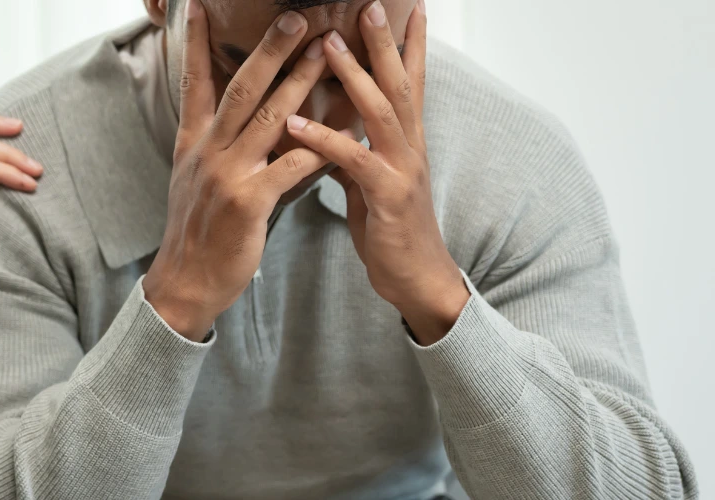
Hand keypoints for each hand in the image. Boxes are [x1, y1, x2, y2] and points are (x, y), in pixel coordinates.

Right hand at [142, 3, 330, 339]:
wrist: (186, 283)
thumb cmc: (198, 231)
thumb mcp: (193, 178)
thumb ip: (214, 142)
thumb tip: (236, 111)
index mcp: (193, 143)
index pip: (194, 82)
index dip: (195, 42)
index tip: (198, 5)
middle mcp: (207, 152)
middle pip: (241, 88)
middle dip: (269, 48)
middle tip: (296, 16)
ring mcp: (227, 176)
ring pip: (270, 117)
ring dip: (302, 80)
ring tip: (328, 51)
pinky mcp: (248, 203)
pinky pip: (290, 165)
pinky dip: (318, 145)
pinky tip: (343, 130)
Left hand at [284, 1, 466, 344]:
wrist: (418, 281)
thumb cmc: (392, 230)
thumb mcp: (371, 182)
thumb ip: (354, 151)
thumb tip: (333, 127)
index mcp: (406, 141)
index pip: (410, 81)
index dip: (408, 44)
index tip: (406, 7)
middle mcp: (410, 147)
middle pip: (399, 83)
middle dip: (383, 43)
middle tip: (369, 5)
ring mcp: (402, 170)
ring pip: (381, 112)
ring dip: (354, 77)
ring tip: (328, 45)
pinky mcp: (388, 197)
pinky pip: (354, 161)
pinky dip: (325, 140)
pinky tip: (296, 123)